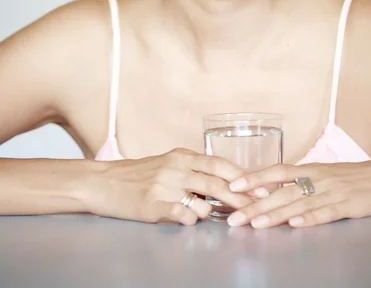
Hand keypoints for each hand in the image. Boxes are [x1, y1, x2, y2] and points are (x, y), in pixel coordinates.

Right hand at [86, 147, 251, 224]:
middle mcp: (176, 168)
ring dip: (214, 213)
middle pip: (218, 183)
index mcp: (181, 156)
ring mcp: (164, 186)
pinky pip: (181, 215)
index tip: (262, 187)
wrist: (102, 181)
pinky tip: (189, 220)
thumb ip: (192, 170)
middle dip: (242, 198)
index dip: (243, 176)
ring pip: (203, 201)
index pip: (220, 164)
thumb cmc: (138, 175)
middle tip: (259, 208)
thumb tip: (223, 182)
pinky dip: (191, 219)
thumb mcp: (167, 164)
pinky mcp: (152, 205)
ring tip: (221, 219)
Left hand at [226, 158, 370, 228]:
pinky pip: (327, 212)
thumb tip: (272, 190)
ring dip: (276, 214)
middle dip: (256, 205)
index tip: (232, 185)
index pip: (277, 171)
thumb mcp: (324, 175)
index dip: (254, 178)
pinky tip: (296, 225)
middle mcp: (318, 178)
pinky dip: (311, 218)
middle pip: (282, 191)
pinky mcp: (349, 205)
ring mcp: (333, 192)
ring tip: (255, 223)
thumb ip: (300, 182)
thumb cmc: (353, 177)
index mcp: (311, 169)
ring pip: (299, 203)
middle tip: (234, 217)